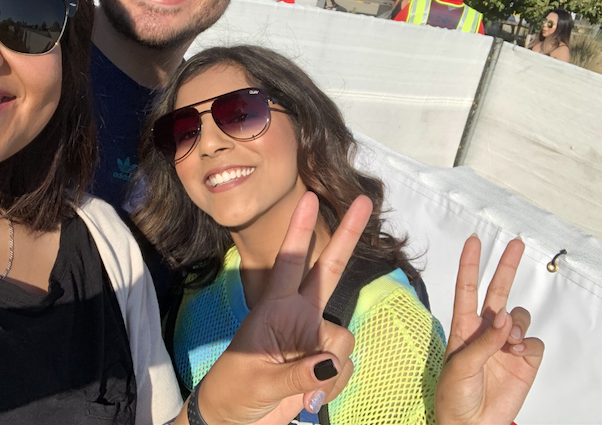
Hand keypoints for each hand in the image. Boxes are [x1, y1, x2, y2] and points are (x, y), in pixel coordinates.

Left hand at [188, 193, 370, 424]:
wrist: (235, 420)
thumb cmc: (236, 390)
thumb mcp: (260, 381)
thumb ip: (299, 372)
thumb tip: (334, 362)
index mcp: (275, 308)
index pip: (289, 261)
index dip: (300, 230)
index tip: (309, 198)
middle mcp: (300, 315)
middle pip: (329, 270)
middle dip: (347, 236)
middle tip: (365, 202)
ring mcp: (314, 338)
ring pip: (344, 339)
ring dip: (330, 372)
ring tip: (301, 395)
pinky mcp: (325, 364)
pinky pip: (345, 368)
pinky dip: (332, 388)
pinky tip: (308, 400)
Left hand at [436, 236, 543, 424]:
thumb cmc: (454, 395)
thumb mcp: (460, 365)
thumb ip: (484, 340)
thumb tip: (504, 317)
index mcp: (463, 326)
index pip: (467, 288)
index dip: (470, 264)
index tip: (474, 241)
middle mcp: (485, 330)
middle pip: (498, 290)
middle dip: (506, 266)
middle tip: (516, 243)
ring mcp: (505, 343)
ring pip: (518, 316)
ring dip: (516, 322)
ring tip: (507, 341)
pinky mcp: (523, 360)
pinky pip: (533, 342)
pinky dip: (527, 344)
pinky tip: (516, 354)